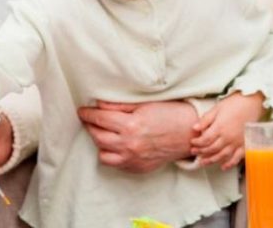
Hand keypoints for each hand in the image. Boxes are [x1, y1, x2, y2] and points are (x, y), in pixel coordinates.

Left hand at [78, 100, 196, 172]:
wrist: (190, 134)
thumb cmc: (169, 114)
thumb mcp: (144, 104)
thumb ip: (119, 106)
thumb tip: (98, 104)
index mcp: (131, 125)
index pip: (100, 119)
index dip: (88, 114)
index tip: (82, 111)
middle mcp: (130, 144)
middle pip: (97, 137)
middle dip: (90, 127)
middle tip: (89, 120)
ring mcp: (134, 159)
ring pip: (103, 154)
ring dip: (99, 143)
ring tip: (101, 133)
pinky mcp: (139, 168)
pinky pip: (116, 164)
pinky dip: (111, 155)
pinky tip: (114, 145)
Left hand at [190, 92, 264, 169]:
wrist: (253, 103)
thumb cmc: (235, 103)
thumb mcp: (217, 108)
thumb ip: (205, 120)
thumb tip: (194, 128)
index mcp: (220, 128)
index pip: (205, 140)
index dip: (197, 143)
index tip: (192, 142)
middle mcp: (228, 137)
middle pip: (212, 149)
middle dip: (201, 152)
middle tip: (194, 152)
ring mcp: (237, 142)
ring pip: (222, 155)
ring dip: (212, 160)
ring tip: (203, 162)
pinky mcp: (245, 144)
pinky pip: (237, 157)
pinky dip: (230, 163)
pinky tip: (223, 166)